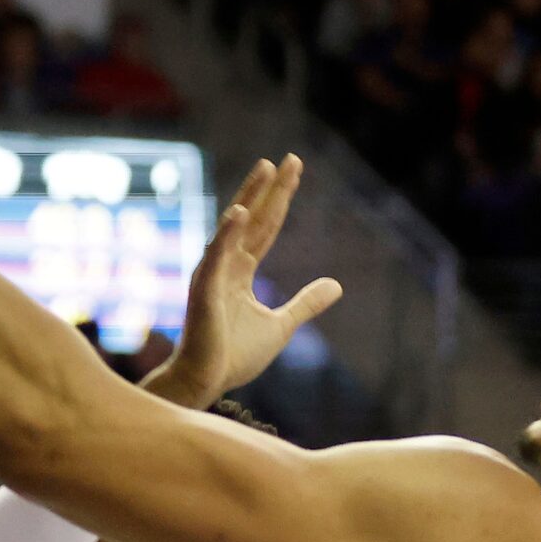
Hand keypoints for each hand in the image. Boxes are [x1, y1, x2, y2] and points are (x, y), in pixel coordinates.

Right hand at [144, 156, 342, 407]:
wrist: (205, 382)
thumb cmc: (233, 356)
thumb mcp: (282, 326)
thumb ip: (305, 303)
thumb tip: (337, 285)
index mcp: (241, 271)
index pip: (266, 227)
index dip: (281, 199)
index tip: (295, 170)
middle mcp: (225, 265)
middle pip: (253, 218)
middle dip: (270, 188)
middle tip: (289, 158)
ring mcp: (212, 275)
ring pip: (233, 228)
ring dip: (249, 197)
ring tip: (264, 168)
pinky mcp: (203, 291)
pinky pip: (216, 257)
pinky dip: (227, 234)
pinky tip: (240, 213)